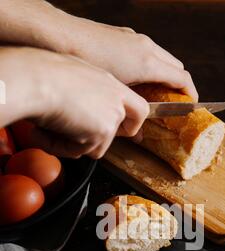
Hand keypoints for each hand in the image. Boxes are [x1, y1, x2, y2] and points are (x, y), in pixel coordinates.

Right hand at [0, 48, 148, 158]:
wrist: (34, 80)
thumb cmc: (42, 73)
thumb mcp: (72, 77)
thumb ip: (86, 94)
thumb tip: (78, 110)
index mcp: (110, 83)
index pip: (139, 107)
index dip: (133, 123)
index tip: (126, 130)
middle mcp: (116, 100)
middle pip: (121, 132)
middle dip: (100, 140)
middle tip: (77, 137)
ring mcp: (111, 117)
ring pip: (96, 147)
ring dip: (72, 144)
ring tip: (51, 126)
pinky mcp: (101, 133)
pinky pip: (81, 152)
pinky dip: (62, 147)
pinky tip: (47, 132)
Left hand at [68, 19, 197, 100]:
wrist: (59, 37)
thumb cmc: (86, 66)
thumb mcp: (113, 95)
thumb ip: (132, 112)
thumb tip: (140, 134)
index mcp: (148, 62)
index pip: (182, 78)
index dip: (190, 94)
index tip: (191, 106)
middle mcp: (146, 46)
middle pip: (175, 67)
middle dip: (178, 85)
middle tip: (171, 103)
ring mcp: (134, 38)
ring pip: (160, 58)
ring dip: (162, 75)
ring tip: (152, 94)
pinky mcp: (122, 35)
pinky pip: (145, 51)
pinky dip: (148, 66)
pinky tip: (133, 79)